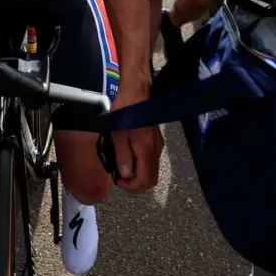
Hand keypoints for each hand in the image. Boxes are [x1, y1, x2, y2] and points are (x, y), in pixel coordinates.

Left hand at [110, 76, 163, 193]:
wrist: (137, 88)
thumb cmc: (124, 108)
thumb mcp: (117, 132)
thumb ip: (122, 154)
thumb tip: (125, 174)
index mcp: (145, 150)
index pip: (144, 181)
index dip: (130, 187)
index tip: (117, 180)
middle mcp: (155, 149)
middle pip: (151, 180)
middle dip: (135, 184)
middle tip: (120, 177)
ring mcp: (157, 144)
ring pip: (152, 170)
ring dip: (138, 175)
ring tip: (122, 167)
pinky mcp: (156, 138)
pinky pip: (151, 160)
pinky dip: (142, 165)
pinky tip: (129, 156)